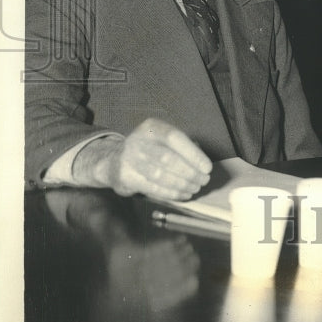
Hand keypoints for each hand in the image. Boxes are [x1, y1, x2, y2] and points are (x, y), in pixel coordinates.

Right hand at [73, 118, 211, 199]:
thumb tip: (202, 162)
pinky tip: (182, 195)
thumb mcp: (163, 139)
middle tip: (203, 181)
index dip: (193, 154)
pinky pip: (152, 188)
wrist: (115, 160)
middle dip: (190, 172)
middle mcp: (138, 141)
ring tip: (195, 188)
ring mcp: (129, 159)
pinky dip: (170, 193)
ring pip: (160, 175)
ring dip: (182, 184)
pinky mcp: (125, 177)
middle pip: (168, 158)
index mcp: (151, 127)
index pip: (174, 138)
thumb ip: (183, 146)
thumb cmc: (149, 149)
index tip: (207, 167)